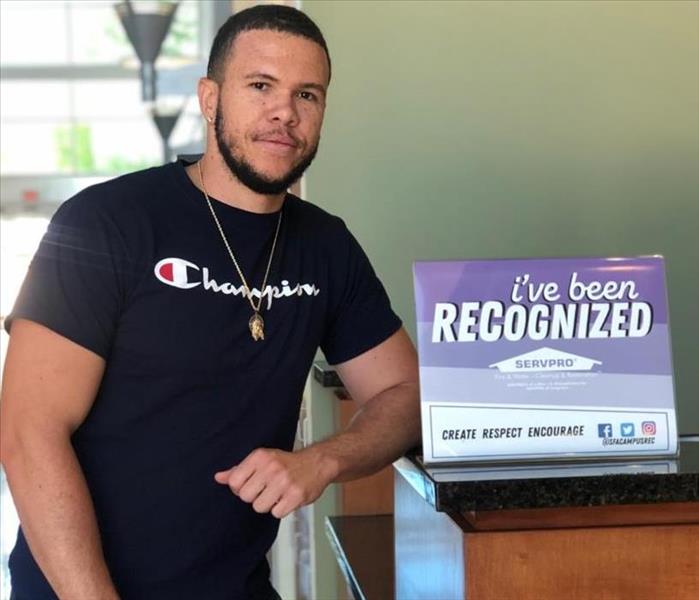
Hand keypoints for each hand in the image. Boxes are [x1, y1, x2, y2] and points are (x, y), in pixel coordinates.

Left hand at [214, 447, 336, 518]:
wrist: (317, 463)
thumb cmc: (287, 463)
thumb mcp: (262, 459)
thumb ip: (239, 470)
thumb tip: (219, 477)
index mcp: (260, 457)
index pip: (234, 482)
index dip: (240, 488)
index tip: (251, 485)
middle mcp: (271, 468)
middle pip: (245, 497)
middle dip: (255, 496)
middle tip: (266, 490)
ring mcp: (283, 482)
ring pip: (259, 507)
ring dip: (268, 504)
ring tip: (277, 494)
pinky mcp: (295, 495)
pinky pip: (276, 513)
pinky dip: (281, 509)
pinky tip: (286, 498)